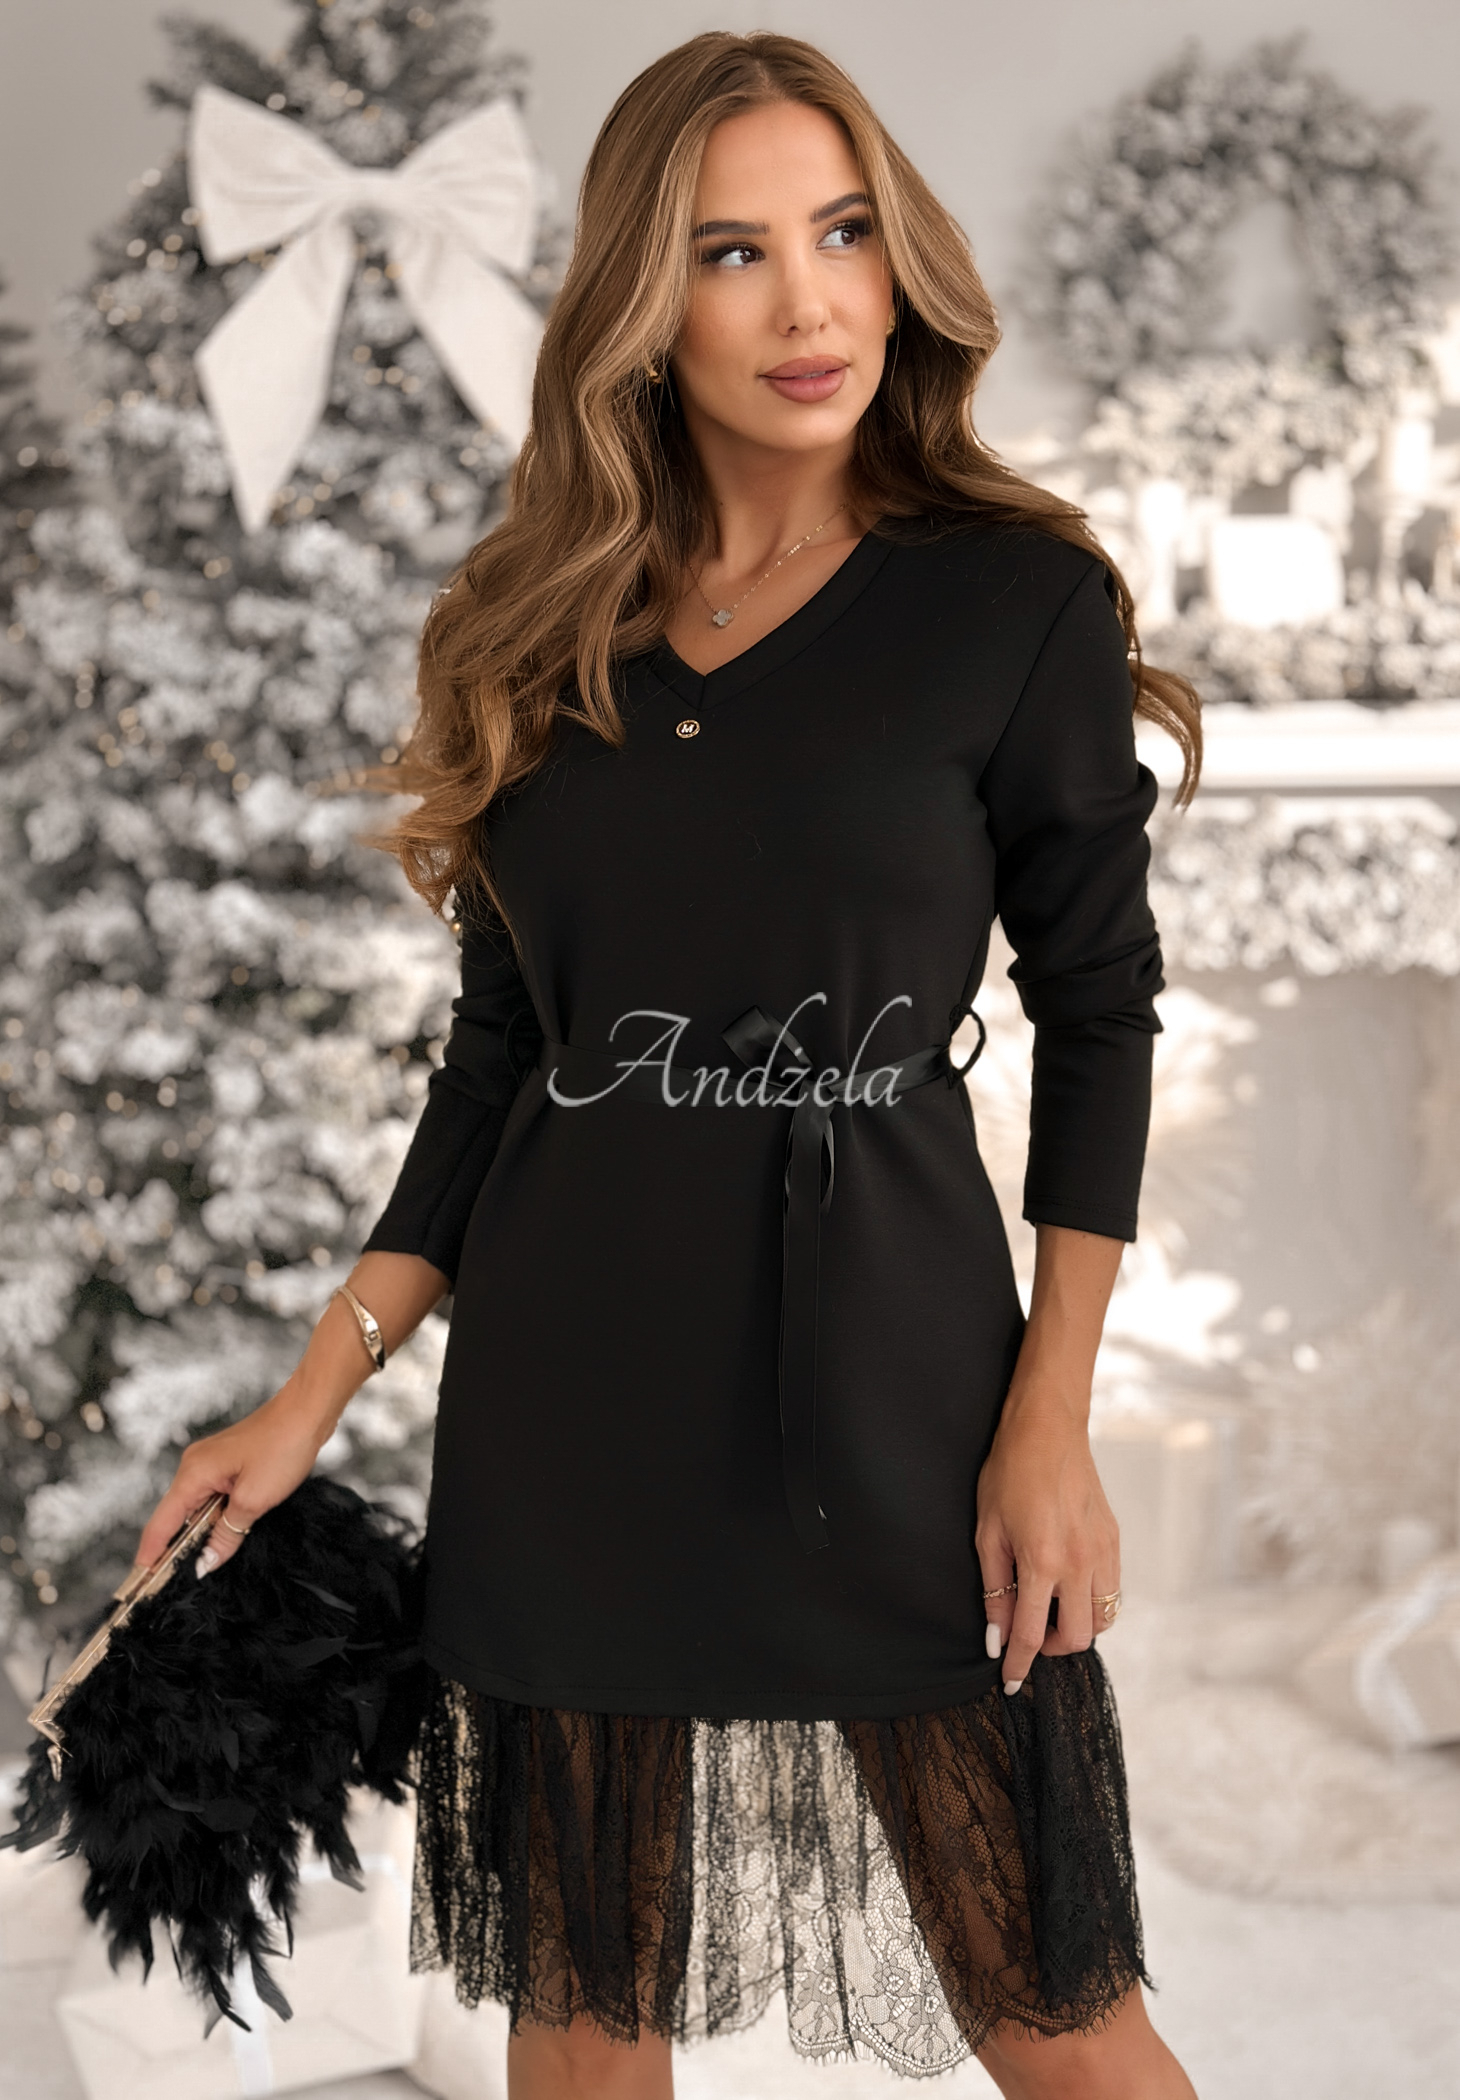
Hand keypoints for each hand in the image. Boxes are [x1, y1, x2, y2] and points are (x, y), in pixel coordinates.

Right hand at [132, 1383, 328, 1580]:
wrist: (307, 1411)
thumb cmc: (282, 1447)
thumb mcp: (254, 1501)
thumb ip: (227, 1534)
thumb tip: (206, 1561)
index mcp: (193, 1473)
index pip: (161, 1523)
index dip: (150, 1554)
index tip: (141, 1582)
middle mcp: (194, 1466)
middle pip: (175, 1516)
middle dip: (173, 1549)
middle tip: (170, 1584)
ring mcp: (209, 1462)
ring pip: (195, 1508)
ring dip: (198, 1534)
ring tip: (198, 1564)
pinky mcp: (226, 1463)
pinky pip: (211, 1496)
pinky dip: (213, 1518)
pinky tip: (222, 1534)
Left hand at [974, 1393, 1120, 1692]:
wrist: (1048, 1429)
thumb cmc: (1009, 1473)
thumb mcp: (987, 1531)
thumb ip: (994, 1589)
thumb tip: (996, 1637)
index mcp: (1043, 1561)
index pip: (1031, 1634)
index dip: (1018, 1664)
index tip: (1010, 1682)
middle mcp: (1080, 1563)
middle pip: (1075, 1638)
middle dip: (1049, 1649)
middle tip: (1027, 1635)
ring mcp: (1104, 1552)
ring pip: (1101, 1621)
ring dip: (1075, 1627)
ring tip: (1049, 1611)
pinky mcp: (1115, 1541)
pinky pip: (1112, 1592)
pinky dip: (1092, 1603)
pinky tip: (1069, 1588)